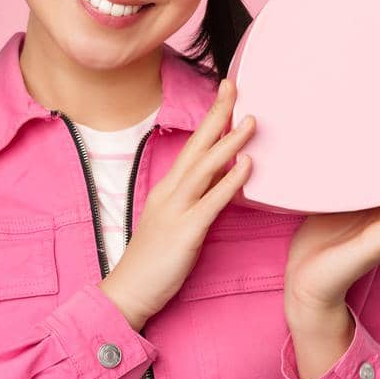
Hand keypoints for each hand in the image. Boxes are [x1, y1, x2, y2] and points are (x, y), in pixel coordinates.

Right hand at [97, 77, 255, 329]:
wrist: (127, 292)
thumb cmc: (154, 260)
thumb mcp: (177, 220)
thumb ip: (197, 197)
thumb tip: (224, 176)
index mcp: (168, 189)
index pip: (193, 146)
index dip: (211, 119)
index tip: (227, 93)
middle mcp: (170, 192)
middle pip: (197, 146)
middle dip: (217, 115)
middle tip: (234, 86)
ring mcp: (175, 210)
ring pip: (204, 168)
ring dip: (229, 142)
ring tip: (252, 120)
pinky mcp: (184, 232)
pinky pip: (211, 201)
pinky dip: (229, 180)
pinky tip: (247, 165)